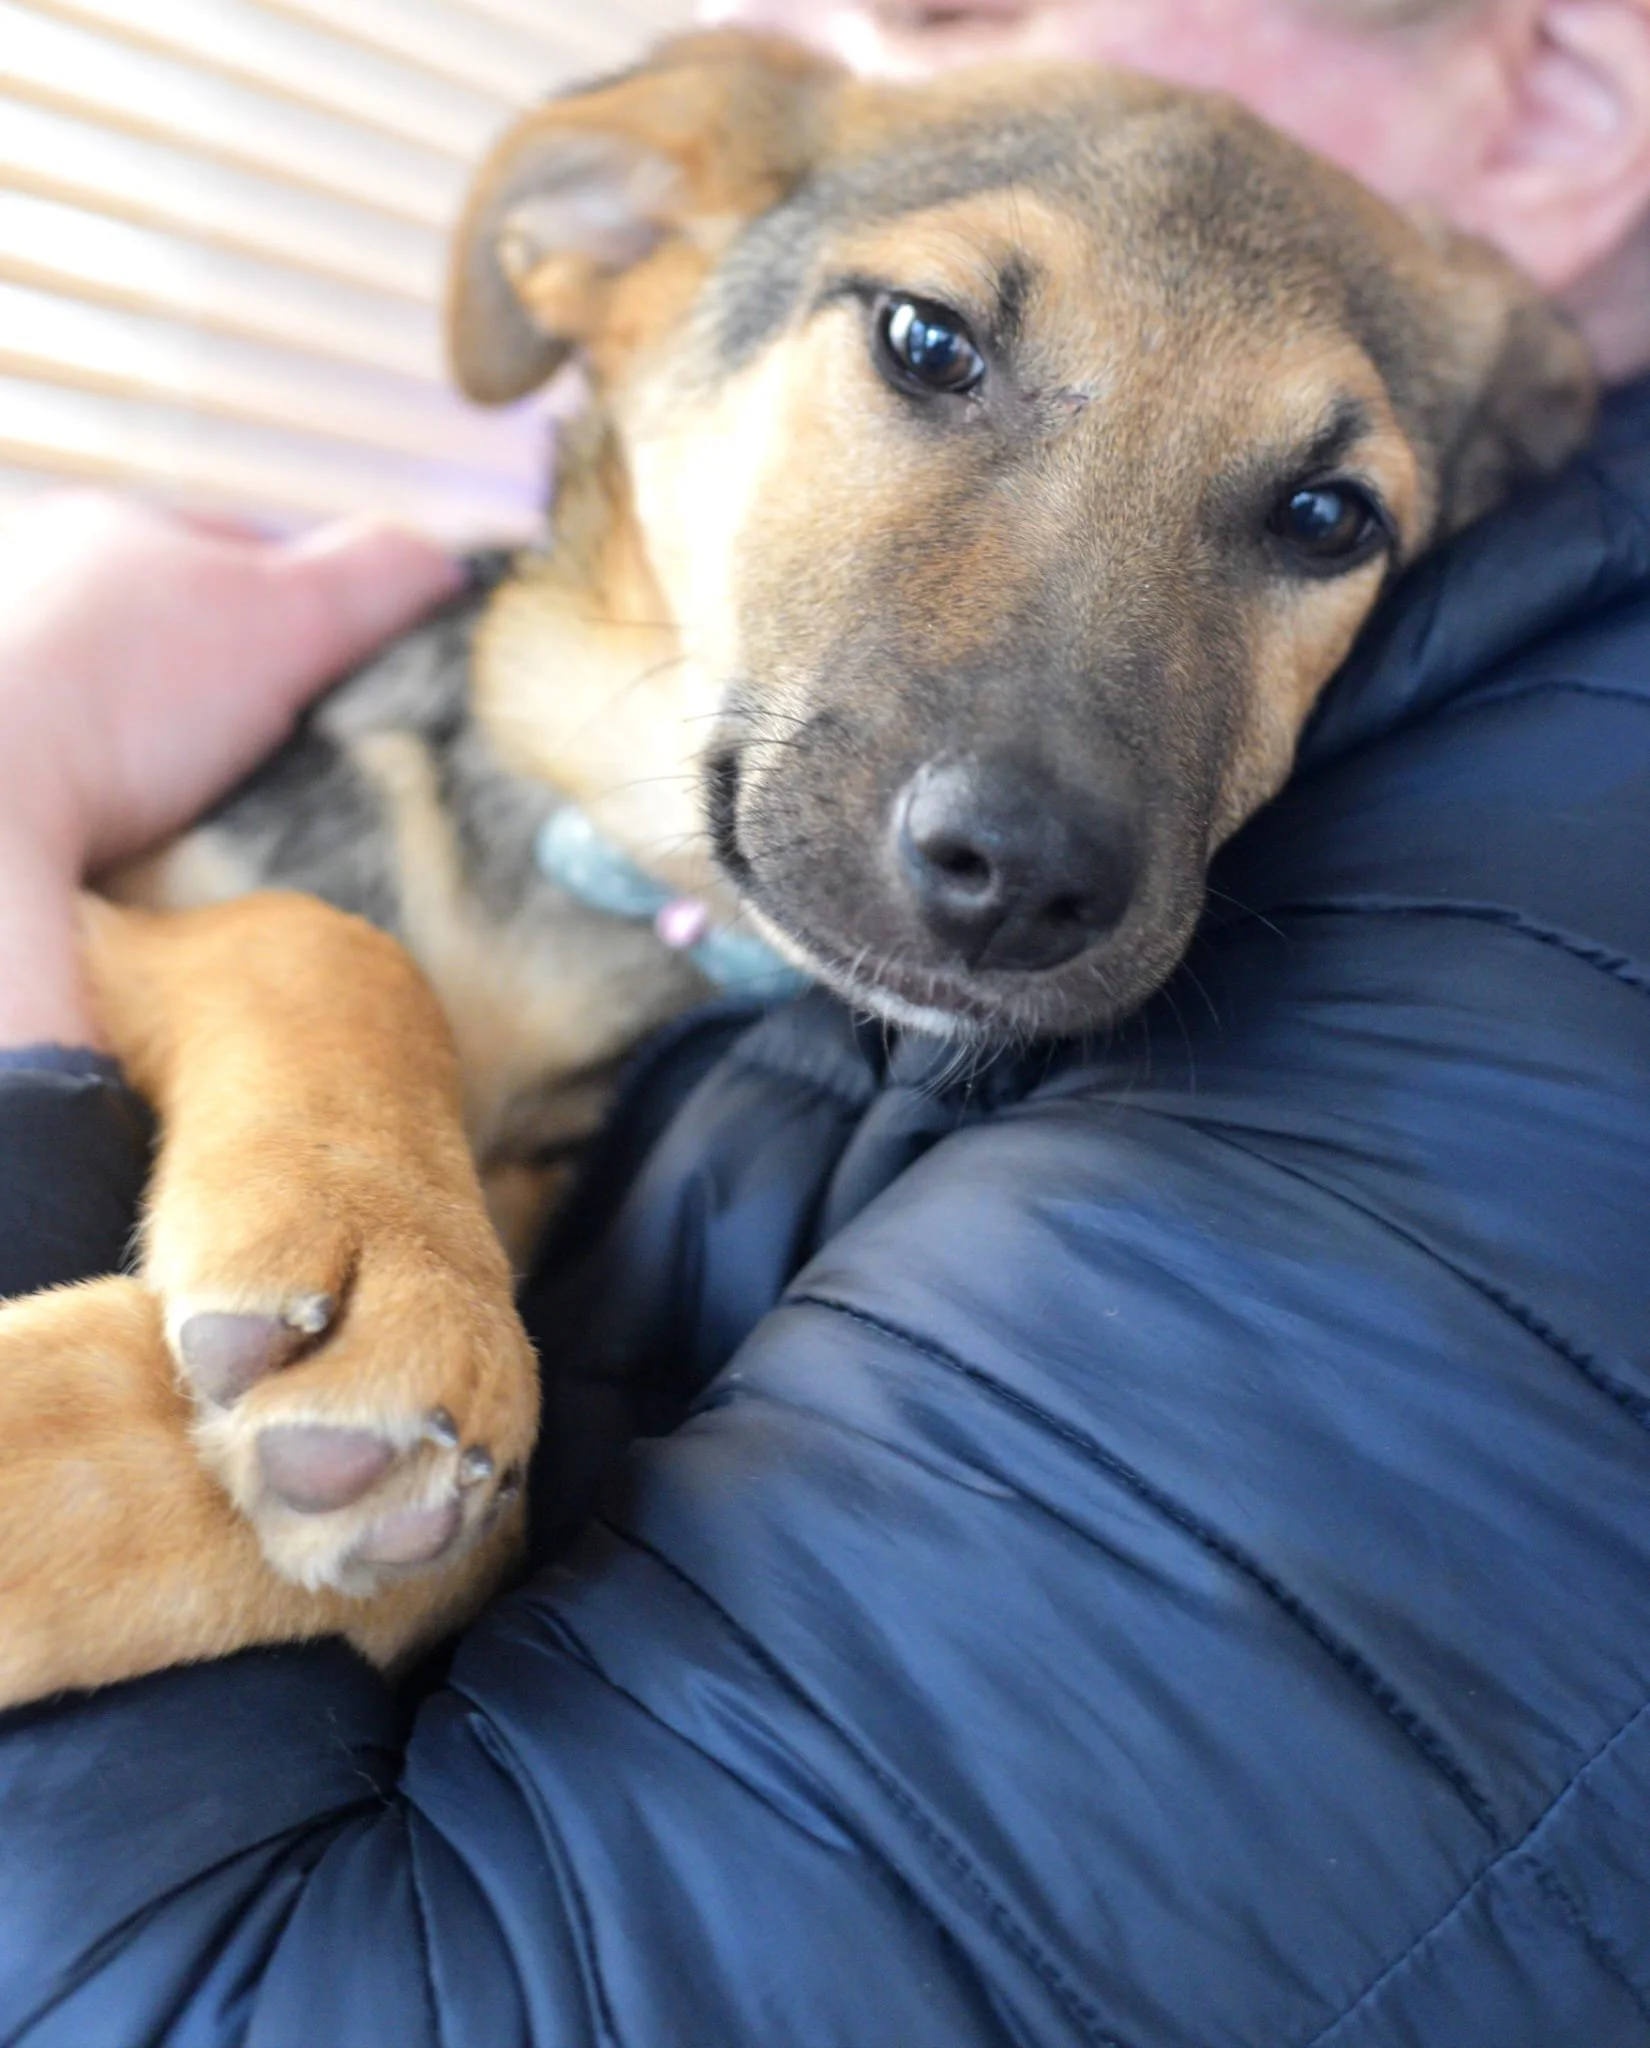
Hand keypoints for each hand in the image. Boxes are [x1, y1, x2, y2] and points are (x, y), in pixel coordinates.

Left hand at [0, 495, 463, 1050]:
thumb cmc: (116, 701)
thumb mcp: (290, 619)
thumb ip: (379, 577)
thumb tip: (445, 562)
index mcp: (108, 525)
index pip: (242, 550)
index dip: (314, 609)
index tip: (350, 676)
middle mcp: (28, 574)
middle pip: (173, 622)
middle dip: (229, 678)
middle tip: (288, 749)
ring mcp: (2, 659)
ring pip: (113, 695)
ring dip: (160, 740)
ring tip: (211, 801)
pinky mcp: (1, 750)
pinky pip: (69, 760)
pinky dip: (104, 788)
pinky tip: (135, 830)